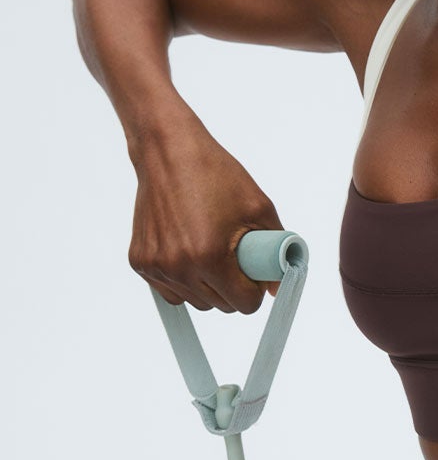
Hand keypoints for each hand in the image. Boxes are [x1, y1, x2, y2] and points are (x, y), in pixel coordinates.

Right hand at [128, 118, 284, 312]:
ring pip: (196, 302)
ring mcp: (156, 267)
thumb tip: (276, 287)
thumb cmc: (213, 174)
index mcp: (209, 257)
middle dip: (233, 288)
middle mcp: (179, 267)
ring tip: (210, 250)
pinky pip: (171, 291)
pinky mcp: (140, 262)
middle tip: (232, 256)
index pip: (244, 305)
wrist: (168, 152)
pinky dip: (184, 280)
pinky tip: (189, 251)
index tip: (252, 272)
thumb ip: (275, 251)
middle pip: (220, 306)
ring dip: (208, 286)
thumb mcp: (259, 208)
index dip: (254, 289)